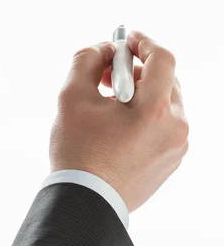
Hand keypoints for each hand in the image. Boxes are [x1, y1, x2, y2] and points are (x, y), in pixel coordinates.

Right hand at [49, 31, 188, 212]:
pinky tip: (117, 133)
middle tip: (108, 77)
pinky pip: (162, 132)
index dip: (142, 43)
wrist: (83, 203)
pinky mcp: (168, 166)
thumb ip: (86, 60)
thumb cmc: (77, 153)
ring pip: (165, 109)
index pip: (162, 59)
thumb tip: (102, 51)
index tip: (126, 42)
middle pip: (166, 83)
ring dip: (141, 100)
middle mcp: (175, 129)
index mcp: (156, 111)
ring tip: (110, 110)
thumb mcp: (71, 97)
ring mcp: (174, 150)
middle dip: (138, 73)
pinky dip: (144, 123)